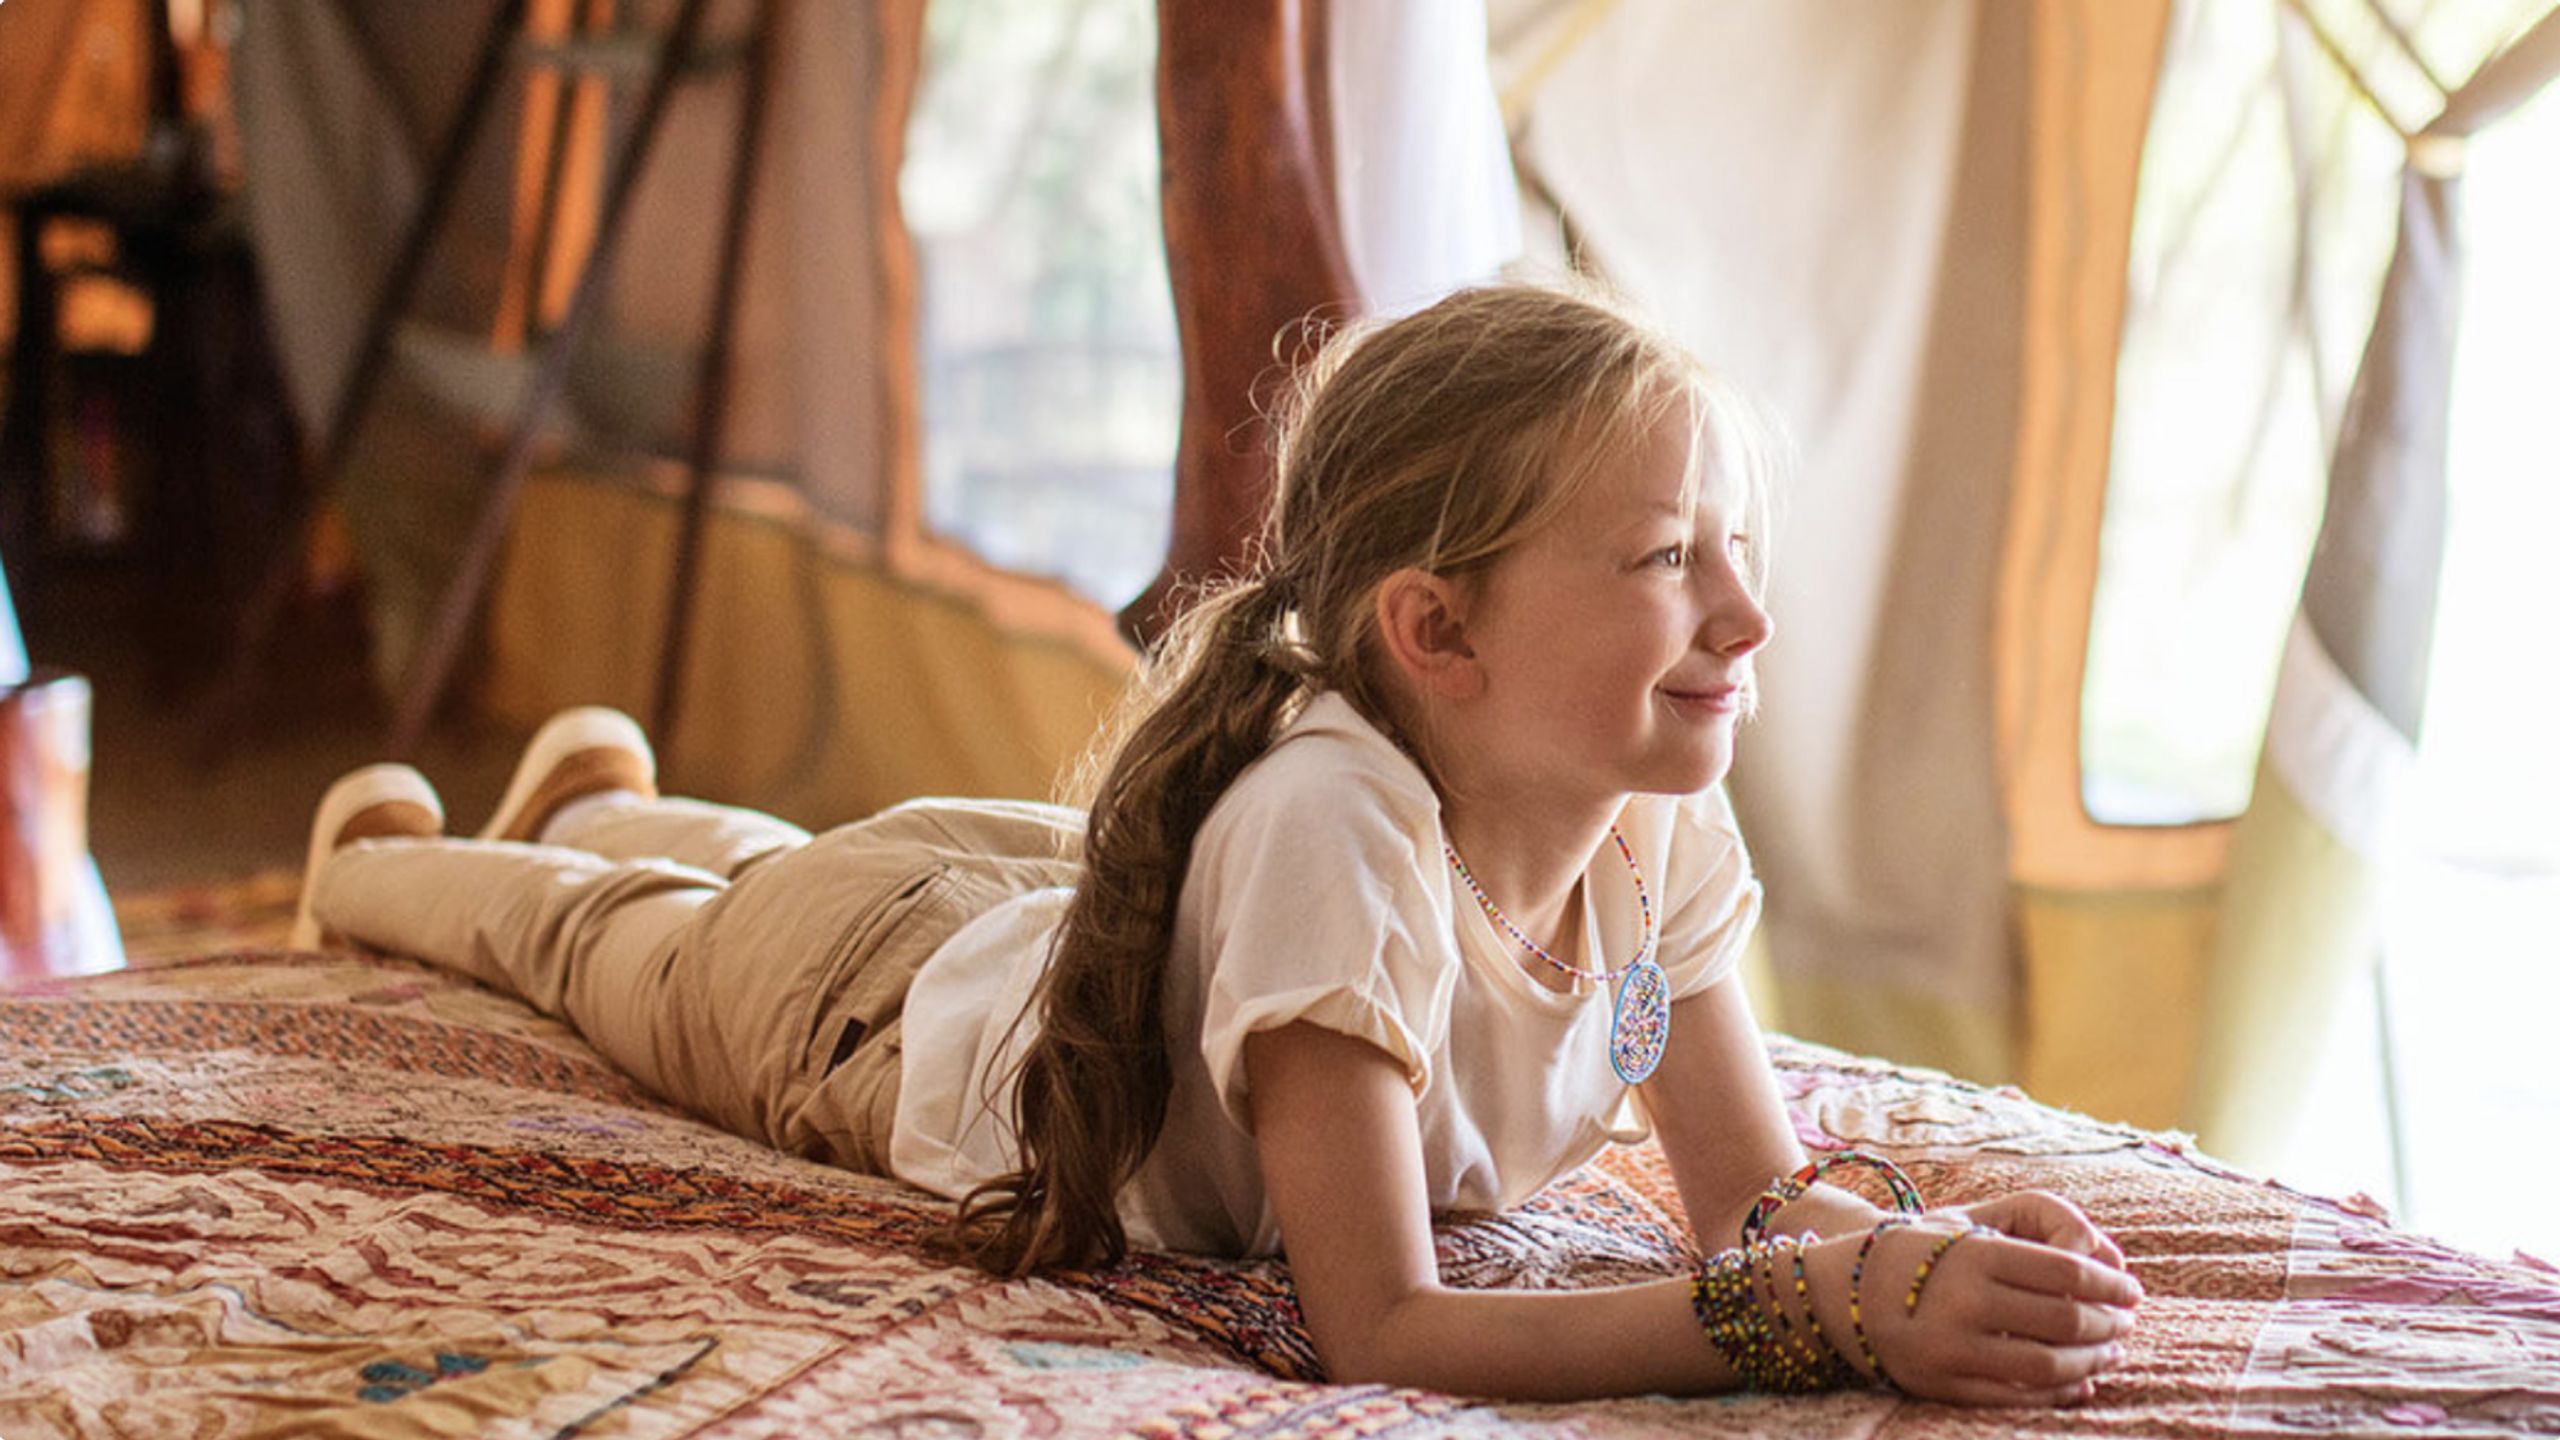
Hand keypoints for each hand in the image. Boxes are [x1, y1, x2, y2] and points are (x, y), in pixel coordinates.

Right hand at [1813, 1205, 2142, 1406]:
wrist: (1842, 1293)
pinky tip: (2079, 1380)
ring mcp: (1954, 1349)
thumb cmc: (1918, 1252)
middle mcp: (1964, 1302)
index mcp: (1972, 1254)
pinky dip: (2061, 1392)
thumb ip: (2032, 1239)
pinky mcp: (1946, 1385)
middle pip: (2066, 1320)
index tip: (2132, 1289)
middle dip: (2110, 1323)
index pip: (2068, 1273)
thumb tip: (2106, 1266)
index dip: (2111, 1284)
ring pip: (2050, 1365)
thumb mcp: (1965, 1226)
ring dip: (2093, 1360)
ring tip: (2108, 1350)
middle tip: (2126, 1321)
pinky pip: (2021, 1396)